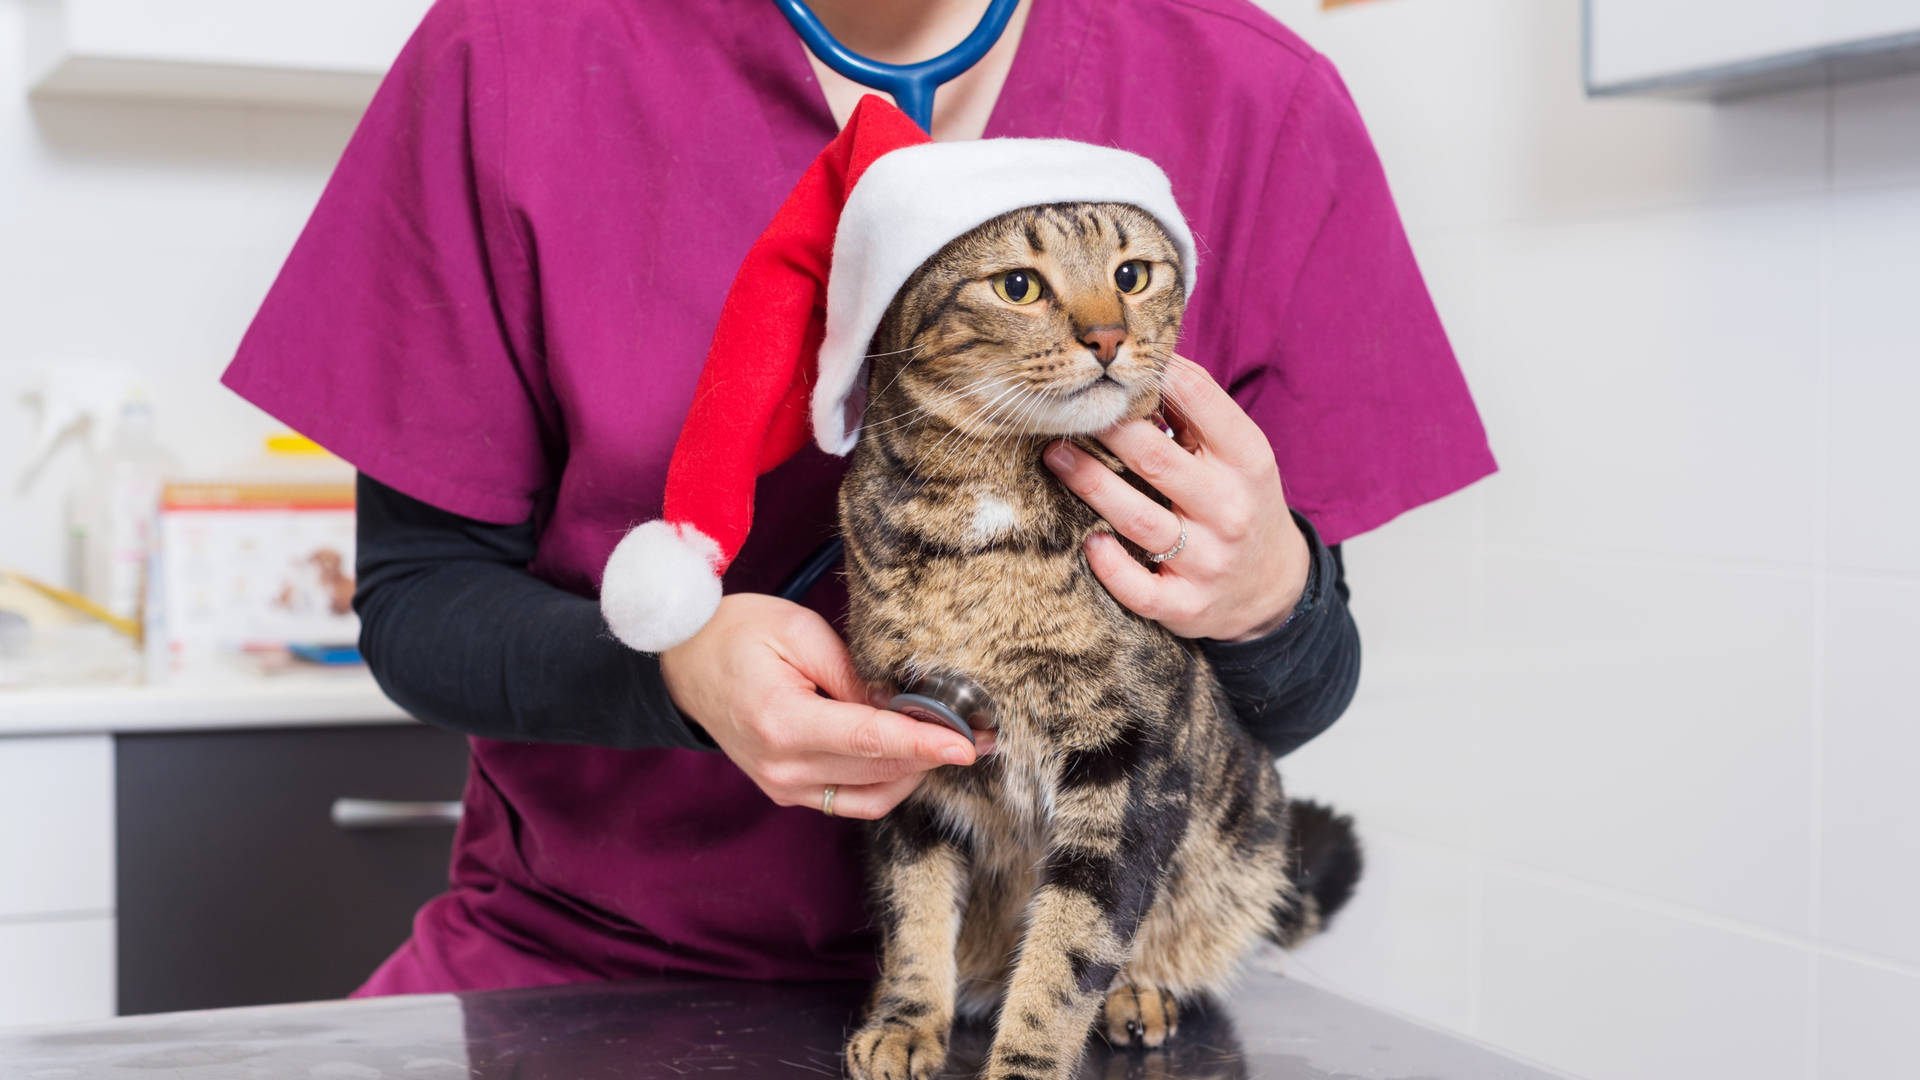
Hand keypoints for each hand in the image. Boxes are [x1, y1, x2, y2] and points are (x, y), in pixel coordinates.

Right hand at [659, 593, 991, 819]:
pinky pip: (851, 800)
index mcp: (782, 722)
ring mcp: (782, 787)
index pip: (869, 739)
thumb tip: (899, 705)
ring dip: (913, 771)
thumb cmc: (737, 634)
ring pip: (871, 795)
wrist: (684, 663)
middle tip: (972, 730)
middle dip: (930, 752)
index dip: (924, 743)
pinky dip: (886, 782)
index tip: (966, 744)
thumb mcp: (799, 630)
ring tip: (944, 741)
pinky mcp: (787, 792)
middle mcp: (781, 767)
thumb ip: (852, 672)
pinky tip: (908, 756)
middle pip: (877, 769)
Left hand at [1044, 356, 1309, 641]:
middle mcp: (1230, 509)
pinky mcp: (1187, 606)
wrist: (1273, 588)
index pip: (1200, 402)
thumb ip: (1197, 415)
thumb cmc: (1240, 502)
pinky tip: (1089, 541)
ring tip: (1054, 456)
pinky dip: (1109, 564)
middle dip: (1106, 430)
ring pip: (1138, 520)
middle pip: (1155, 459)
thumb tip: (1141, 362)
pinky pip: (1138, 587)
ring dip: (1090, 484)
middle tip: (1067, 410)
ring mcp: (1209, 562)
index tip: (1116, 364)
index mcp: (1247, 460)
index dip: (1153, 376)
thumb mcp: (1239, 455)